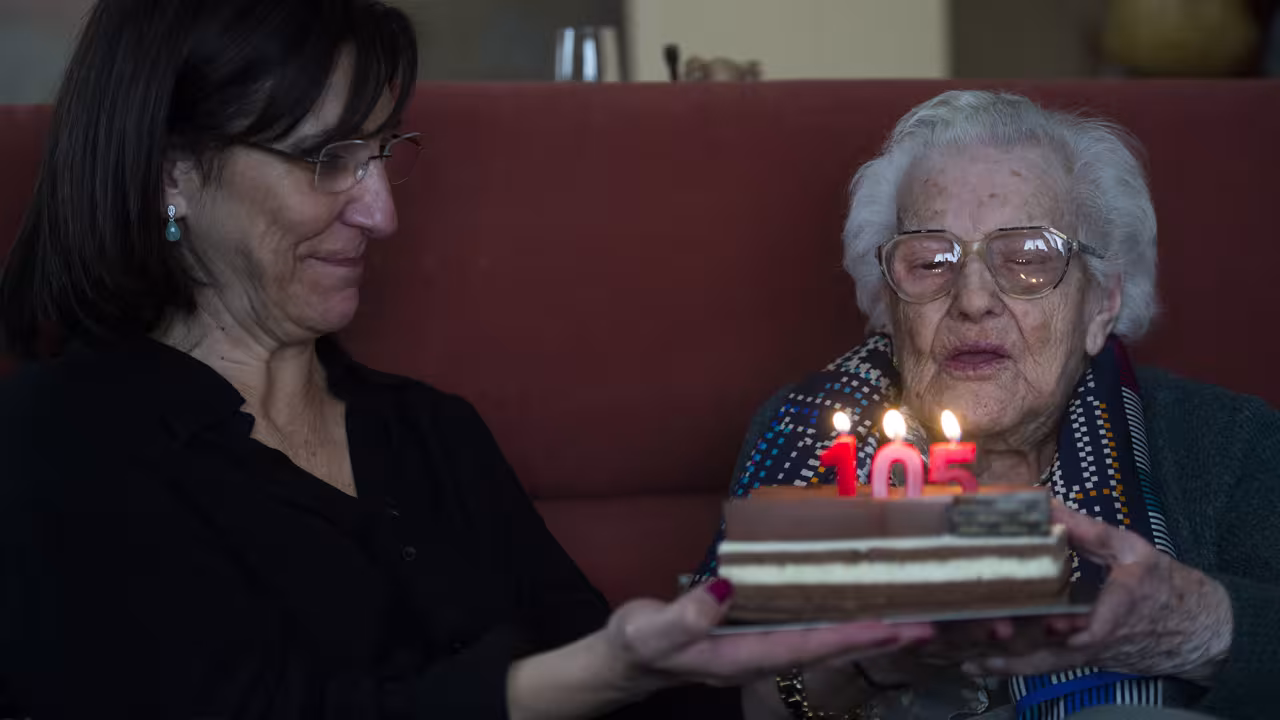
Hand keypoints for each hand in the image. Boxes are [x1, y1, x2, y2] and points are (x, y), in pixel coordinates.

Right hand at [606, 579, 934, 687]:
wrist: (626, 661)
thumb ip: (688, 615)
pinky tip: (854, 610)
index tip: (892, 627)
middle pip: (832, 650)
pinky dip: (838, 622)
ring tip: (909, 622)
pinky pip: (809, 630)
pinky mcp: (756, 635)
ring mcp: (762, 649)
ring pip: (826, 642)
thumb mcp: (654, 630)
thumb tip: (726, 590)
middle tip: (927, 628)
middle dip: (880, 640)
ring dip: (868, 633)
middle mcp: (763, 657)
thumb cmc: (638, 645)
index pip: (809, 647)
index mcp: (744, 658)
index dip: (851, 637)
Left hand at [964, 502, 1232, 683]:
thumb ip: (1088, 530)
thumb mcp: (1132, 550)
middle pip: (1058, 653)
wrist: (1198, 630)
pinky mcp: (1083, 660)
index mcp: (1122, 608)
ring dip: (1009, 665)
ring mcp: (1091, 654)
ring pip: (1049, 665)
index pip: (1101, 627)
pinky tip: (981, 663)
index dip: (1078, 631)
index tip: (1054, 625)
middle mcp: (1102, 639)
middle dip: (1020, 652)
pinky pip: (1047, 666)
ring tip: (969, 663)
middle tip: (981, 646)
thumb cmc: (1163, 585)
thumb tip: (1045, 503)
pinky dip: (1015, 666)